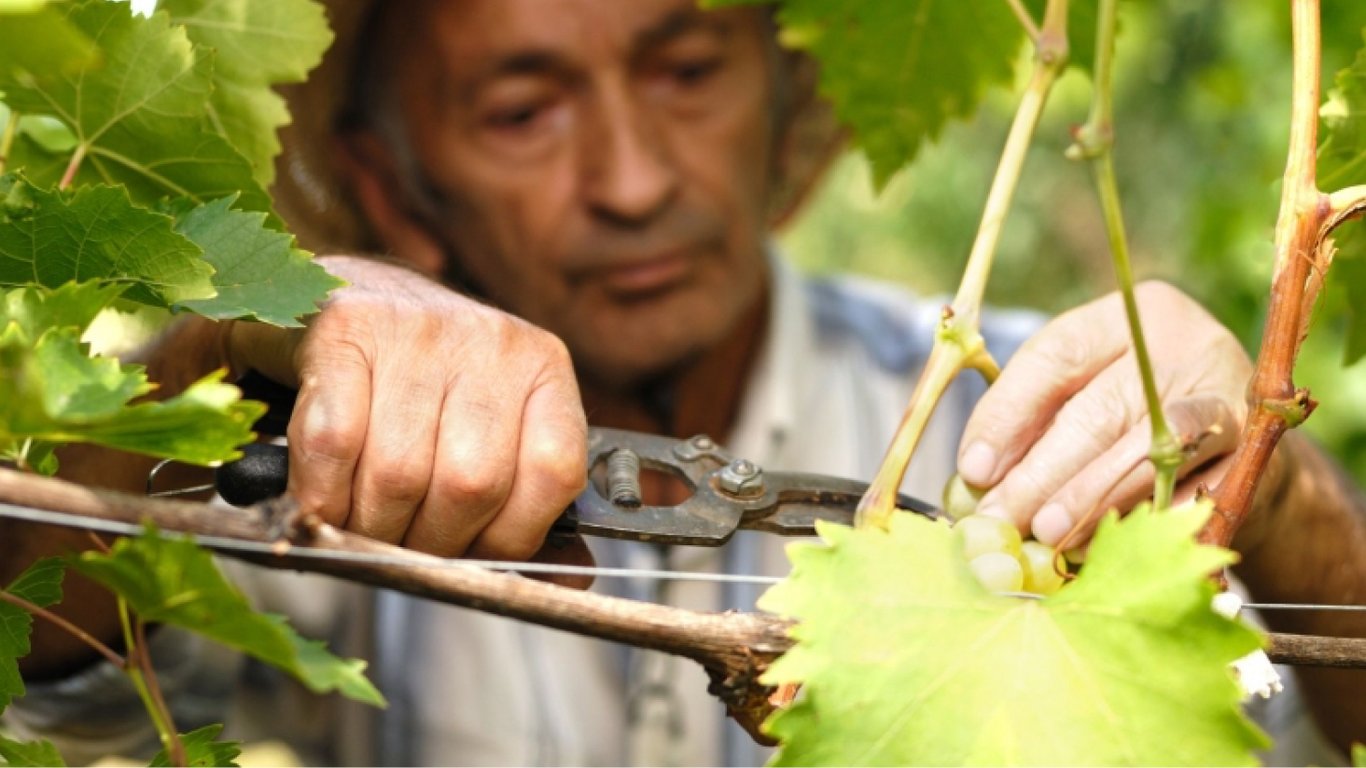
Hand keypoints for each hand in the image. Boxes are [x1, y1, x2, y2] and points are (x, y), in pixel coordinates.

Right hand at [228, 256, 587, 559]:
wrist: (343, 295)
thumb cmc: (420, 388)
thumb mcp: (492, 433)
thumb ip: (530, 506)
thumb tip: (569, 579)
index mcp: (543, 370)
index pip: (553, 473)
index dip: (510, 537)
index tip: (472, 556)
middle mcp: (492, 340)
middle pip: (471, 484)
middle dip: (428, 543)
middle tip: (401, 545)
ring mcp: (419, 327)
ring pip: (400, 473)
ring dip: (369, 527)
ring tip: (358, 526)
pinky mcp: (345, 326)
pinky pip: (334, 443)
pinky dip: (322, 493)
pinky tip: (319, 500)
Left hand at [956, 282, 1249, 545]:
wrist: (1238, 447)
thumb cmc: (1133, 416)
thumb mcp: (1084, 394)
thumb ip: (1033, 423)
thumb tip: (974, 481)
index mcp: (1128, 316)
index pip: (1057, 354)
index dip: (1008, 413)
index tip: (973, 468)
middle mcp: (1182, 344)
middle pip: (1098, 411)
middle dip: (1041, 472)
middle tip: (999, 517)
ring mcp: (1223, 395)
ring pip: (1144, 452)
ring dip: (1086, 500)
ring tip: (1043, 534)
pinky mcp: (1251, 452)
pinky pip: (1186, 490)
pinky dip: (1136, 520)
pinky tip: (1097, 545)